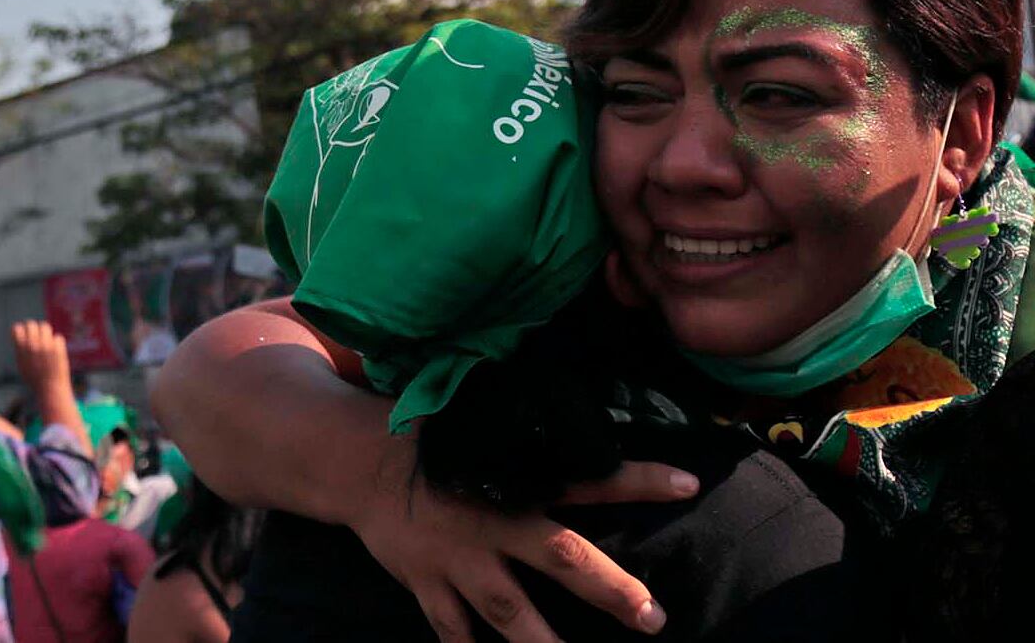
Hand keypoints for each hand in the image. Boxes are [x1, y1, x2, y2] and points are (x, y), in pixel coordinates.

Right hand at [12, 320, 71, 395]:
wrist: (50, 389)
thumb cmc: (35, 380)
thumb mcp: (22, 365)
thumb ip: (21, 350)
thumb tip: (21, 336)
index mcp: (21, 349)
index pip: (17, 328)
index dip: (21, 330)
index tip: (25, 336)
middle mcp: (32, 345)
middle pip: (31, 324)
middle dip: (34, 329)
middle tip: (38, 336)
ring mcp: (46, 346)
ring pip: (45, 326)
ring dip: (46, 333)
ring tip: (47, 343)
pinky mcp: (58, 348)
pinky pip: (58, 337)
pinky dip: (57, 344)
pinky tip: (56, 353)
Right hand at [346, 437, 695, 640]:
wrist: (347, 456)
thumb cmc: (420, 432)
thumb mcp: (475, 422)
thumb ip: (522, 434)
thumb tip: (572, 413)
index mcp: (509, 478)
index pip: (586, 475)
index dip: (637, 478)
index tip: (687, 482)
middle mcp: (490, 522)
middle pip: (561, 557)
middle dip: (609, 589)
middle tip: (652, 618)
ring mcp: (457, 559)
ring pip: (509, 613)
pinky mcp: (424, 582)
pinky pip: (451, 631)